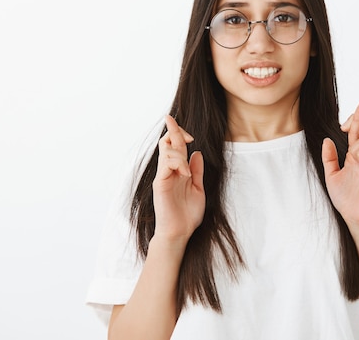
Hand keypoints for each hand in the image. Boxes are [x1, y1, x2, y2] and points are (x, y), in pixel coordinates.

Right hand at [151, 115, 204, 243]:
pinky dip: (178, 163)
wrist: (180, 232)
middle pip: (168, 143)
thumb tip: (196, 152)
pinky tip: (185, 173)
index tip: (191, 135)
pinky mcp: (160, 184)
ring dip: (180, 153)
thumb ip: (197, 170)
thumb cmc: (187, 214)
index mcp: (178, 171)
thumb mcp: (198, 188)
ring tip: (187, 172)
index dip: (180, 135)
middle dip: (173, 130)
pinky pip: (165, 165)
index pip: (176, 146)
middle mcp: (169, 171)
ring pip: (166, 151)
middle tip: (177, 125)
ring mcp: (163, 177)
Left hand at [321, 102, 358, 230]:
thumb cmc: (345, 199)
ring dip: (355, 143)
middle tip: (345, 124)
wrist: (354, 216)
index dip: (356, 118)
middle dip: (358, 118)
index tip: (347, 118)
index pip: (358, 132)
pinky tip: (357, 161)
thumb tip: (327, 140)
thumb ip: (329, 157)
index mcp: (355, 156)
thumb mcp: (331, 175)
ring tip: (351, 158)